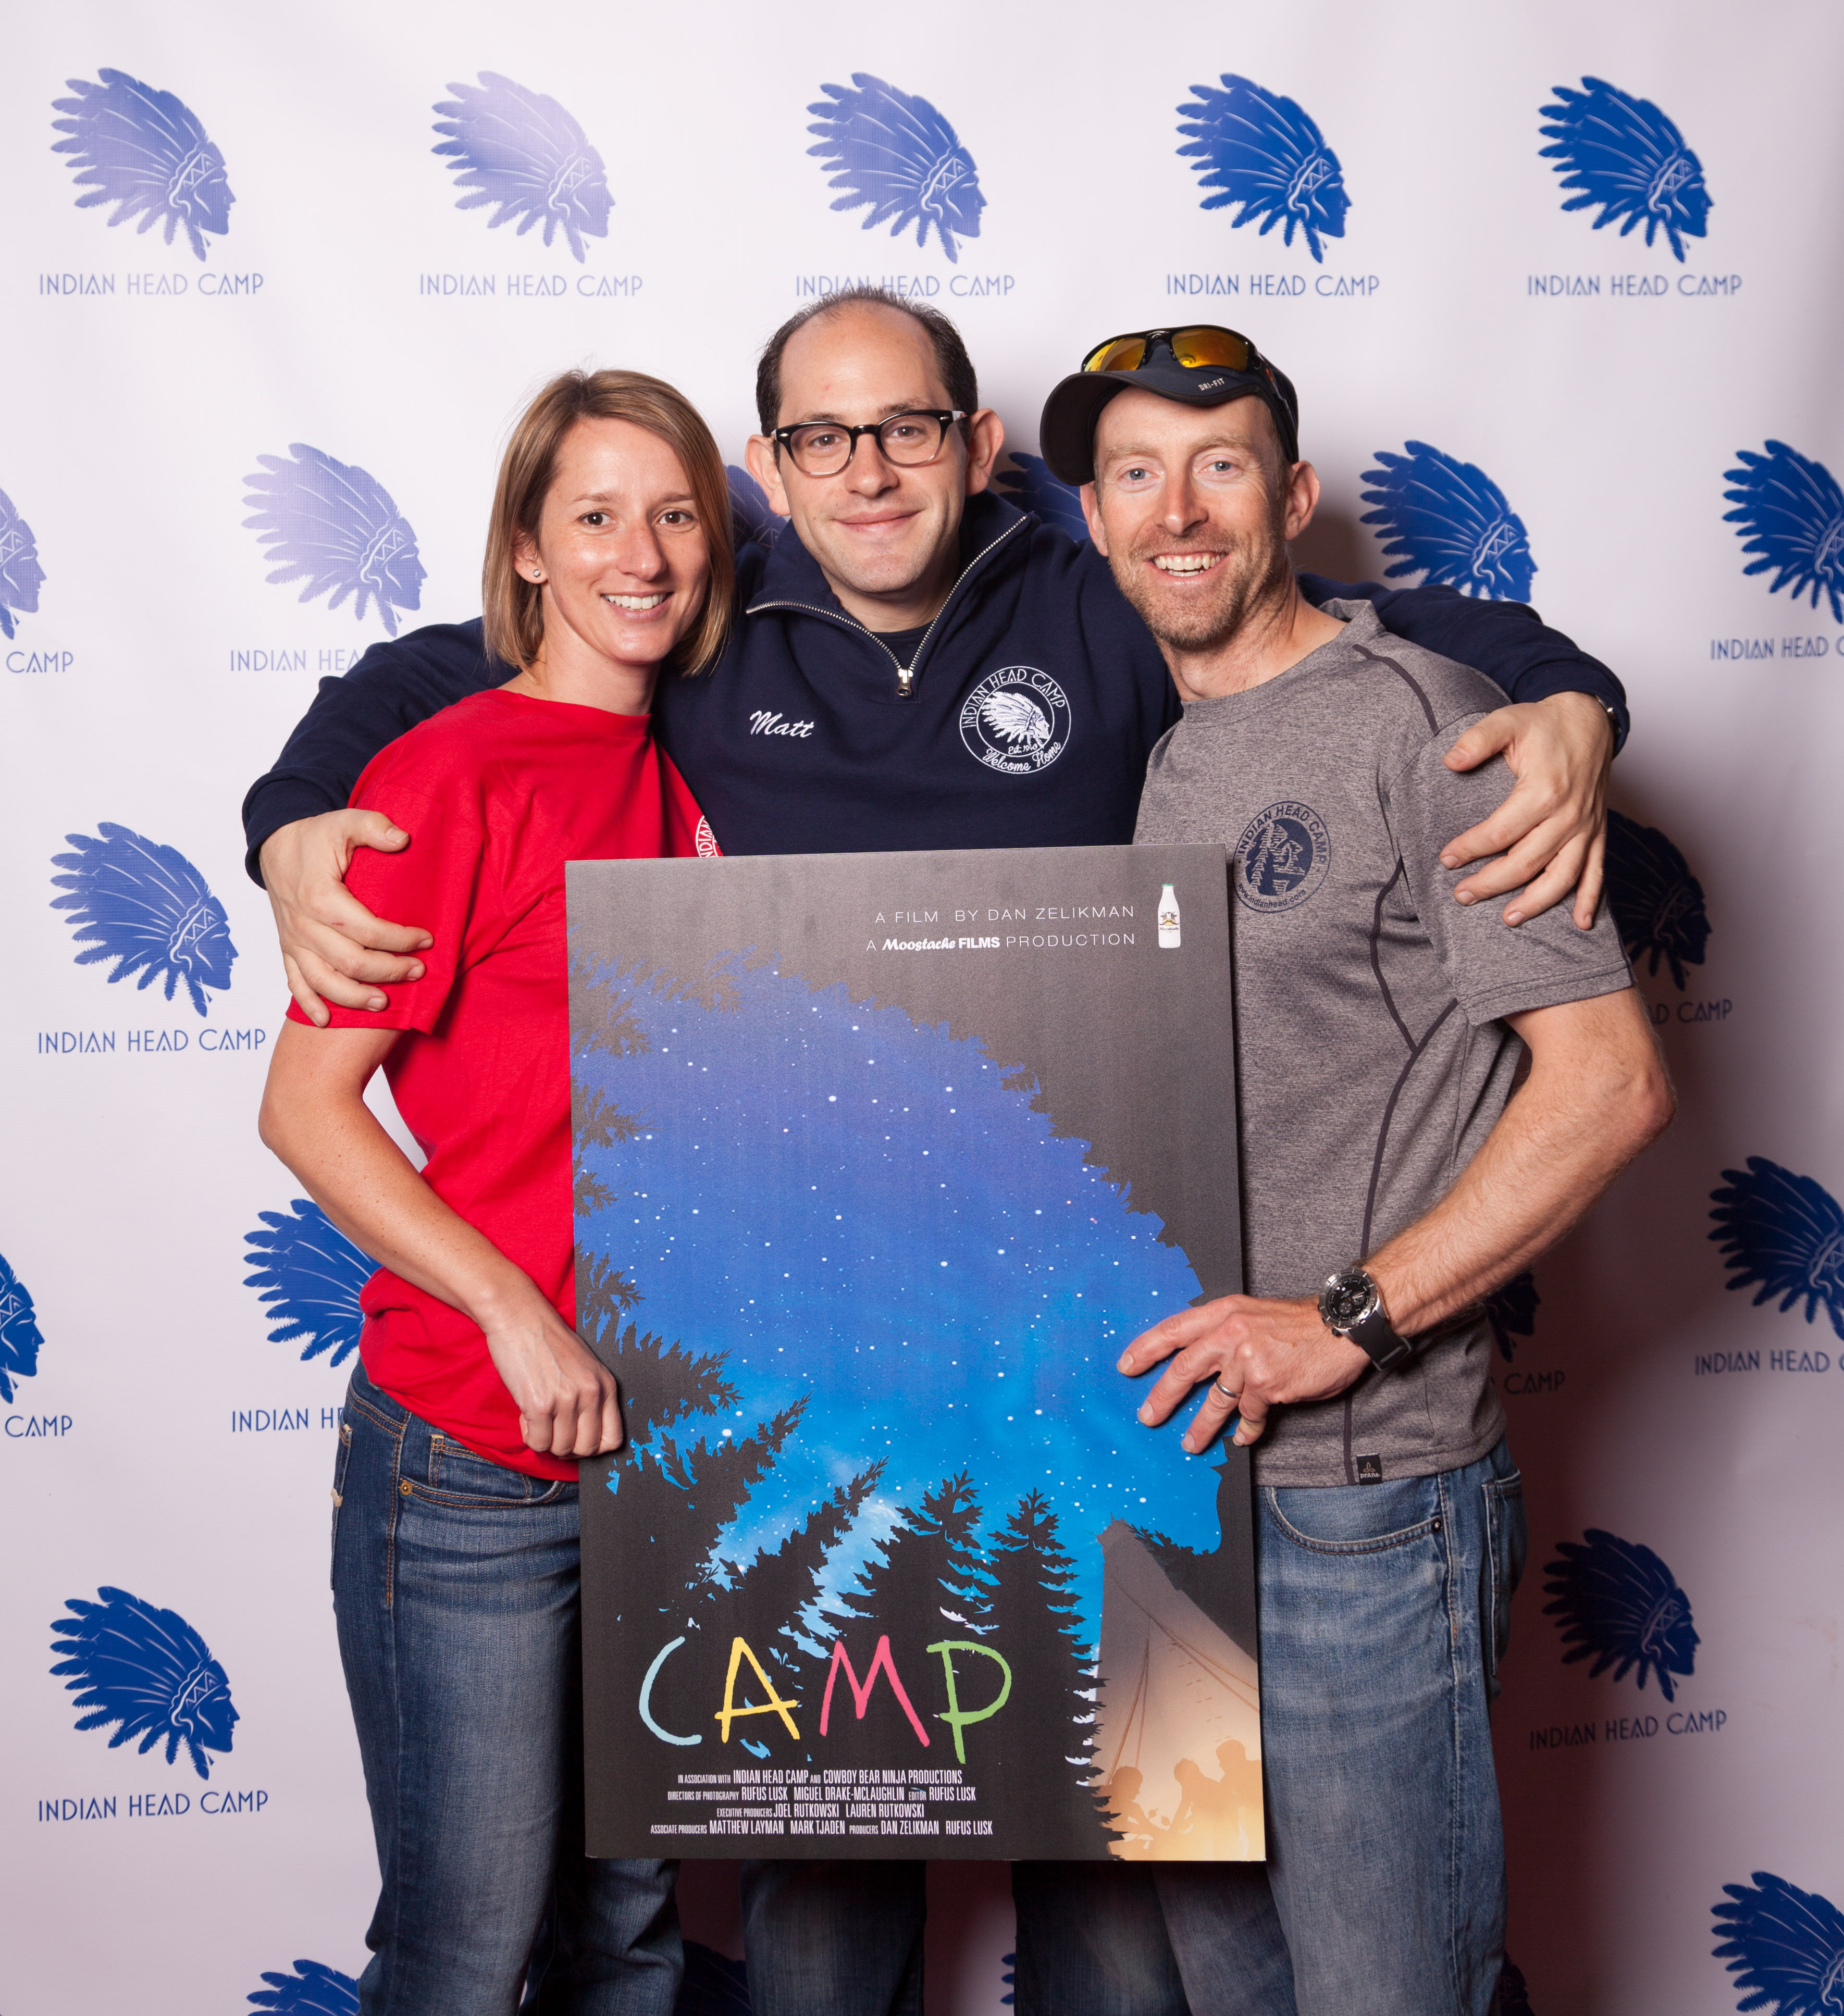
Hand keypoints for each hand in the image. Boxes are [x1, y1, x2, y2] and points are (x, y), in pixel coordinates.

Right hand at [259, 810, 432, 1024]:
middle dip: (388, 971)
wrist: (276, 845)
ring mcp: (293, 940)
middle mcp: (303, 925)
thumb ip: (374, 826)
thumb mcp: (345, 821)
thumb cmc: (316, 836)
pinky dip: (309, 1006)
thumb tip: (403, 838)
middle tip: (418, 971)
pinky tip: (328, 1021)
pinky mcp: (287, 949)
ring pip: (323, 982)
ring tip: (385, 1003)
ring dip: (354, 997)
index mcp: (319, 897)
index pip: (366, 929)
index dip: (400, 939)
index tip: (427, 939)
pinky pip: (294, 984)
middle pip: (349, 962)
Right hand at [480, 1287, 624, 1458]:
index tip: (577, 1438)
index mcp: (606, 1385)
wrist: (520, 1318)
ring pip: (561, 1449)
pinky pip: (538, 1443)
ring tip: (537, 1418)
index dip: (593, 1447)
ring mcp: (566, 1400)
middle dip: (567, 1448)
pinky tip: (526, 1415)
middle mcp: (591, 1394)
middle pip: (587, 1449)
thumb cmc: (549, 1342)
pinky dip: (530, 1435)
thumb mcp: (585, 1366)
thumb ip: (591, 1397)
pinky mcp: (540, 1405)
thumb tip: (587, 1435)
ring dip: (546, 1440)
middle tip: (553, 1431)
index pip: (613, 1439)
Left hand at [1118, 1294, 1369, 1449]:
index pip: (1174, 1329)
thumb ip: (1226, 1333)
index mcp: (1224, 1312)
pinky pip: (1249, 1415)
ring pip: (1215, 1400)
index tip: (1126, 1366)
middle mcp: (1230, 1332)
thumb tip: (1201, 1364)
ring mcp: (1247, 1359)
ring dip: (1201, 1426)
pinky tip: (1243, 1438)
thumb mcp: (1254, 1314)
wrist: (1342, 1325)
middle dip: (1163, 1396)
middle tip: (1147, 1416)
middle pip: (1185, 1368)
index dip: (1146, 1348)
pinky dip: (1246, 1429)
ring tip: (1190, 1443)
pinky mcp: (1266, 1384)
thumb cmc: (1300, 1323)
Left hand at [1439, 691, 1612, 929]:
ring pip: (1563, 876)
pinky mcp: (1598, 832)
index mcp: (1544, 791)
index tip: (1446, 859)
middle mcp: (1569, 815)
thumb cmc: (1545, 724)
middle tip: (1461, 895)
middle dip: (1491, 883)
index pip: (1500, 832)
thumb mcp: (1508, 721)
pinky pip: (1598, 872)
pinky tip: (1582, 924)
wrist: (1590, 719)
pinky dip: (1592, 899)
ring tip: (1509, 918)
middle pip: (1526, 862)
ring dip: (1537, 902)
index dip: (1470, 848)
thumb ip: (1477, 740)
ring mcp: (1586, 827)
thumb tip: (1450, 761)